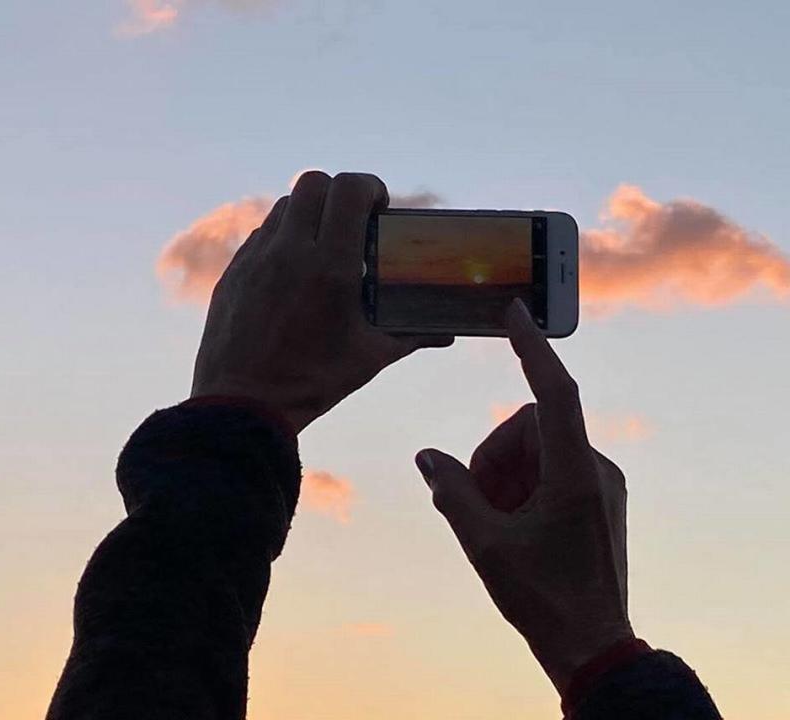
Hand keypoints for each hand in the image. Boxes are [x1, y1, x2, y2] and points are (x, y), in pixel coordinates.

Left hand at [192, 171, 453, 432]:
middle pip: (314, 182)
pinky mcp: (235, 272)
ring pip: (284, 206)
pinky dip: (282, 239)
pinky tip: (293, 271)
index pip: (349, 189)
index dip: (370, 187)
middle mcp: (290, 252)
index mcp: (331, 265)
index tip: (379, 206)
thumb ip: (412, 335)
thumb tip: (446, 334)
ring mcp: (256, 259)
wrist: (243, 405)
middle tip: (352, 221)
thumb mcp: (370, 357)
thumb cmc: (313, 382)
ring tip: (322, 245)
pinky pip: (261, 235)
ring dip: (309, 214)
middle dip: (338, 193)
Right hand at [415, 299, 633, 693]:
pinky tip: (509, 525)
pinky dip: (521, 485)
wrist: (594, 648)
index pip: (554, 392)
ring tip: (491, 524)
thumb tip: (427, 456)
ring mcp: (601, 483)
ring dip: (503, 475)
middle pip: (528, 426)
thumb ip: (452, 491)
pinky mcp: (599, 498)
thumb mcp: (484, 544)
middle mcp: (596, 468)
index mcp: (574, 474)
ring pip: (536, 448)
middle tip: (473, 506)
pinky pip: (551, 467)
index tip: (515, 311)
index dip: (532, 348)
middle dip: (492, 457)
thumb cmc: (543, 599)